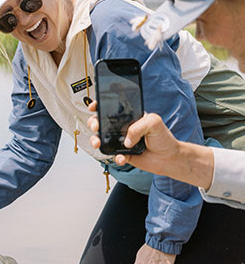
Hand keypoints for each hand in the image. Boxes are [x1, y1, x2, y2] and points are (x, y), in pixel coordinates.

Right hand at [87, 103, 214, 188]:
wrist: (169, 158)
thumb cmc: (163, 137)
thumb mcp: (154, 122)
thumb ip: (138, 127)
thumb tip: (126, 140)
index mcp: (129, 117)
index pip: (112, 108)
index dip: (100, 105)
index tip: (94, 106)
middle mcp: (123, 128)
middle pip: (101, 123)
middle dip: (93, 123)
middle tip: (96, 127)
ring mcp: (122, 142)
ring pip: (102, 139)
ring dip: (96, 140)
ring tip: (98, 143)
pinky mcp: (123, 155)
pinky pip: (113, 155)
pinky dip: (116, 157)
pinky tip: (122, 157)